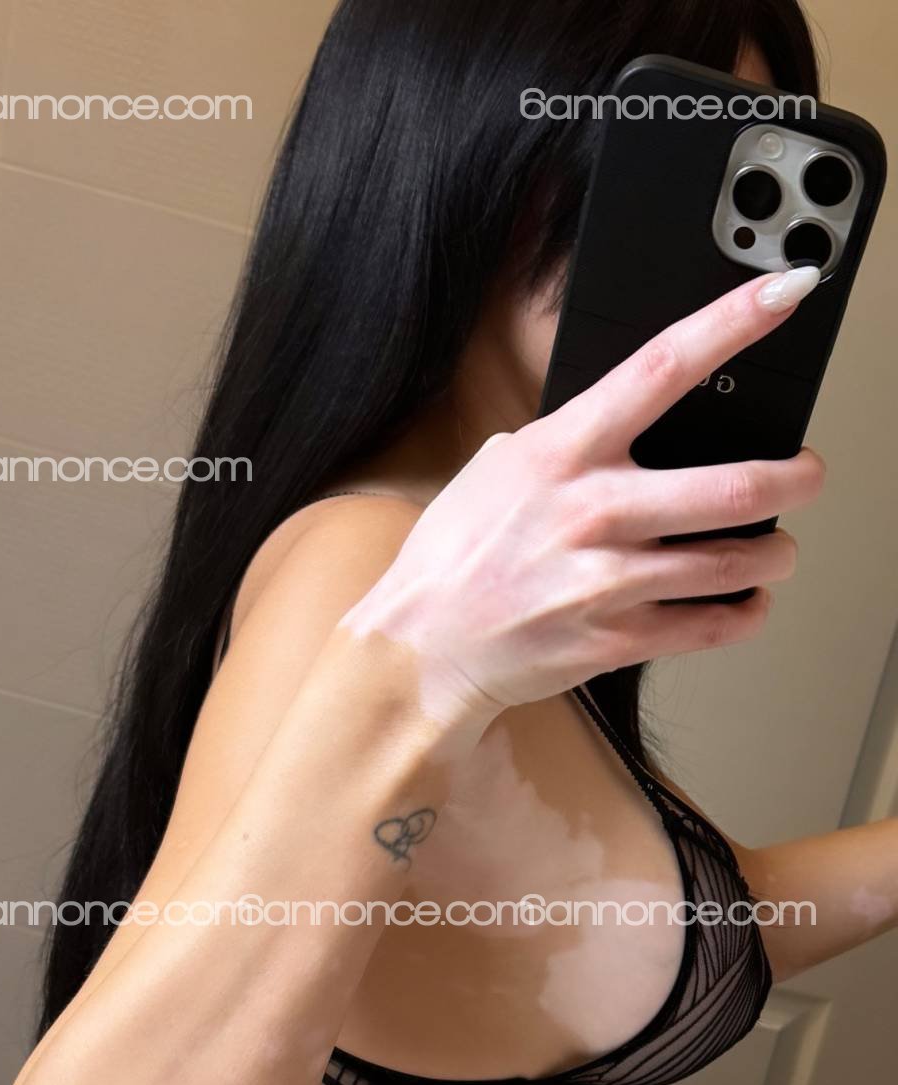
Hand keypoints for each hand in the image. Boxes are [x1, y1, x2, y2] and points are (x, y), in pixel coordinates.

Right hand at [346, 264, 825, 719]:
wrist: (423, 647)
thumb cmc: (456, 558)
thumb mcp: (500, 468)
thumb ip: (570, 442)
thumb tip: (628, 416)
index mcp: (565, 451)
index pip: (663, 367)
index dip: (732, 322)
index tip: (783, 291)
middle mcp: (594, 511)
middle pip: (732, 485)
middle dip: (795, 478)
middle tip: (808, 474)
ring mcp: (609, 580)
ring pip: (735, 562)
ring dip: (775, 554)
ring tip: (777, 548)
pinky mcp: (617, 640)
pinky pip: (711, 626)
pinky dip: (745, 613)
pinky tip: (747, 602)